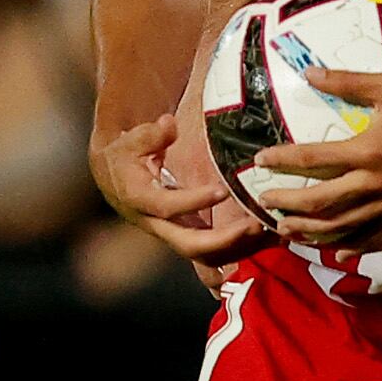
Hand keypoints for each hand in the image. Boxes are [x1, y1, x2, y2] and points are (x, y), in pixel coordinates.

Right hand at [92, 106, 263, 267]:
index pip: (166, 207)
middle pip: (187, 244)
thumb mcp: (130, 140)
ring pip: (204, 255)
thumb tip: (168, 125)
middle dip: (222, 240)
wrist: (113, 177)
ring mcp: (172, 233)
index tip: (222, 191)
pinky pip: (212, 255)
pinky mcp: (186, 236)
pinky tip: (265, 245)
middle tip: (254, 226)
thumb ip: (150, 134)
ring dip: (237, 249)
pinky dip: (237, 253)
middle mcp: (155, 223)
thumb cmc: (124, 155)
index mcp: (139, 199)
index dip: (193, 201)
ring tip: (268, 234)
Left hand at [250, 68, 381, 247]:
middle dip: (288, 203)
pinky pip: (380, 238)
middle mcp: (377, 183)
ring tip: (288, 230)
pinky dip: (356, 247)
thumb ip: (348, 82)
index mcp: (369, 151)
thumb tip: (309, 73)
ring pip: (345, 227)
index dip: (281, 160)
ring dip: (312, 231)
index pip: (312, 159)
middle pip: (321, 202)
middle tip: (265, 203)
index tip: (258, 160)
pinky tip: (339, 251)